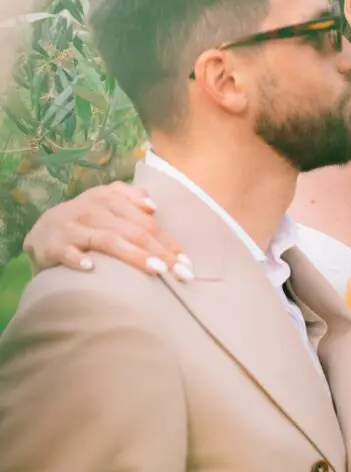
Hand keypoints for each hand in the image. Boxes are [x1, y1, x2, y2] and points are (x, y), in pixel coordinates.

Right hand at [24, 181, 191, 279]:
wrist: (43, 228)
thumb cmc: (86, 219)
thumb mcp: (106, 200)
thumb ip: (130, 198)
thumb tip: (153, 206)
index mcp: (110, 198)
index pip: (146, 222)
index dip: (168, 241)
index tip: (187, 262)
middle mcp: (94, 210)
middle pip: (134, 231)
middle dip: (161, 252)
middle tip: (180, 274)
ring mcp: (73, 227)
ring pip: (109, 240)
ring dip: (134, 255)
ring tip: (156, 270)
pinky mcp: (53, 245)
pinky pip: (67, 252)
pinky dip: (78, 259)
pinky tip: (91, 268)